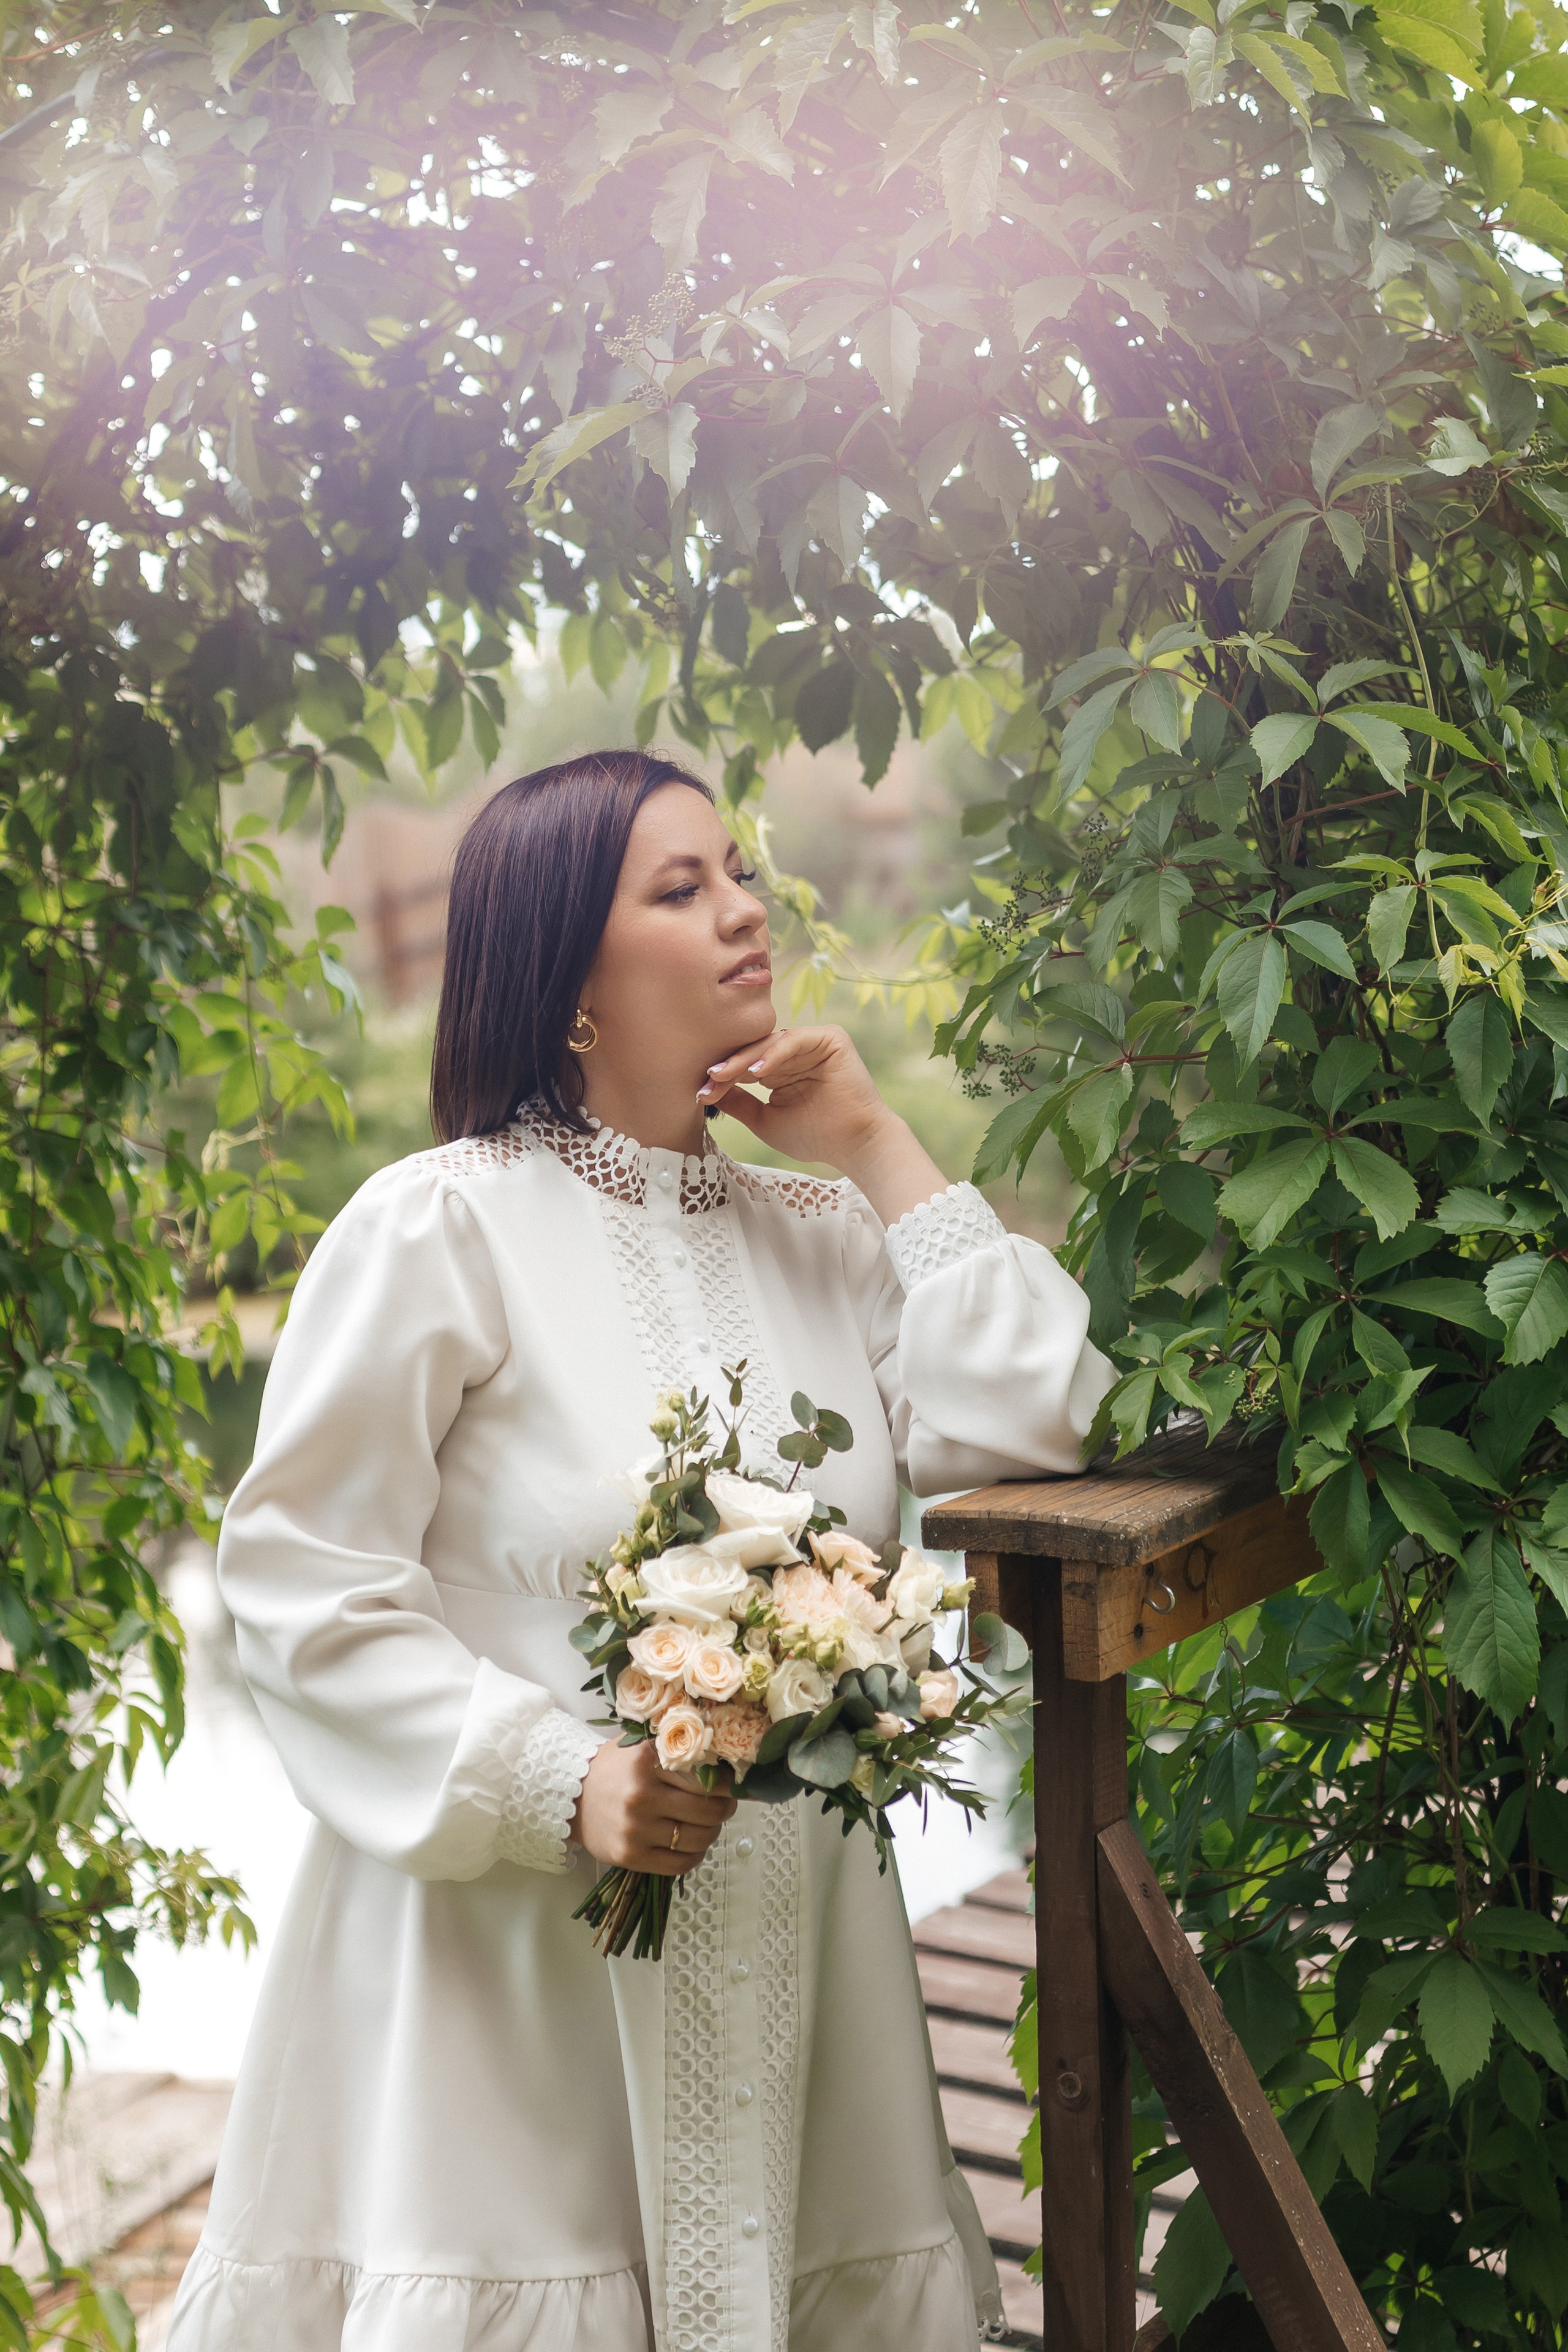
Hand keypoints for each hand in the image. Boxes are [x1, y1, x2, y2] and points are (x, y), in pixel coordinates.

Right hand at [570, 1736, 737, 1874]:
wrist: (572, 1797)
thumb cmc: (615, 1769)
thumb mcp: (642, 1747)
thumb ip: (678, 1752)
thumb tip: (726, 1764)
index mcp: (647, 1761)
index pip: (706, 1777)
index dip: (726, 1783)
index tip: (731, 1784)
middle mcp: (641, 1795)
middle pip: (707, 1810)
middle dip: (725, 1809)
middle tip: (725, 1805)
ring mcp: (635, 1829)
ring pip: (698, 1839)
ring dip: (712, 1833)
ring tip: (708, 1824)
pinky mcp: (630, 1856)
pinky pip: (680, 1864)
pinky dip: (695, 1856)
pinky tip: (692, 1845)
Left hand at [700, 1024, 951, 1225]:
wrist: (854, 1145)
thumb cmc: (815, 1137)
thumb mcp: (765, 1120)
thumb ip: (739, 1102)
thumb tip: (707, 1089)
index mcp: (779, 1069)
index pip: (744, 1065)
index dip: (722, 1077)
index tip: (700, 1093)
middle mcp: (794, 1053)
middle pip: (753, 1052)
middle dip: (728, 1066)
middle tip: (706, 1079)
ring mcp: (812, 1043)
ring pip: (770, 1044)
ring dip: (744, 1060)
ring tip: (722, 1074)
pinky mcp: (829, 1038)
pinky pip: (794, 1040)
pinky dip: (774, 1054)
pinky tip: (756, 1072)